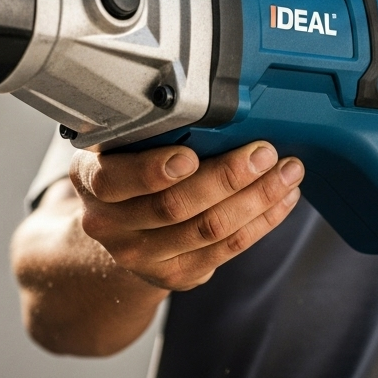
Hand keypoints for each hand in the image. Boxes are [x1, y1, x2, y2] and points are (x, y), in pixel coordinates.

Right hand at [69, 141, 303, 290]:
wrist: (118, 226)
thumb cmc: (130, 168)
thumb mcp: (121, 143)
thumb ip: (152, 129)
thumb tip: (217, 103)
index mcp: (91, 178)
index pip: (116, 179)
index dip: (153, 170)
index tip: (190, 155)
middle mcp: (109, 222)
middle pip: (174, 206)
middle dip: (227, 177)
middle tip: (264, 152)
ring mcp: (141, 254)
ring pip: (208, 229)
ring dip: (256, 199)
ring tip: (286, 173)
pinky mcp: (174, 274)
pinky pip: (226, 249)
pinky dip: (261, 222)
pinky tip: (282, 200)